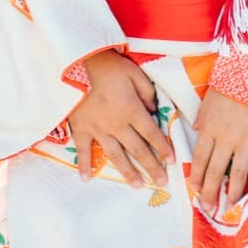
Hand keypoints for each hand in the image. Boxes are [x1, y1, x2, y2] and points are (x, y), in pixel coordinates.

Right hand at [65, 48, 174, 187]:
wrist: (75, 62)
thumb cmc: (106, 65)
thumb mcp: (133, 72)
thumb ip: (146, 92)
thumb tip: (153, 110)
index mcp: (131, 109)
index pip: (151, 133)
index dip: (163, 147)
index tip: (172, 161)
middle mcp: (116, 124)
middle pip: (137, 149)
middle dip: (151, 166)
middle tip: (162, 182)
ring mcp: (97, 128)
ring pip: (115, 155)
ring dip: (127, 171)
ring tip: (137, 185)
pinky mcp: (81, 127)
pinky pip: (83, 149)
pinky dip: (84, 165)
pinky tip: (86, 179)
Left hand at [190, 88, 247, 212]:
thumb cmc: (231, 80)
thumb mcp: (210, 96)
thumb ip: (203, 116)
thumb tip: (196, 129)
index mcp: (210, 127)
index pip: (200, 158)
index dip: (197, 176)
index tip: (195, 189)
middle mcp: (226, 139)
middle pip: (216, 171)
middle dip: (210, 191)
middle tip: (208, 207)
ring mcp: (247, 141)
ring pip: (239, 174)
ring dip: (234, 193)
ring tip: (230, 207)